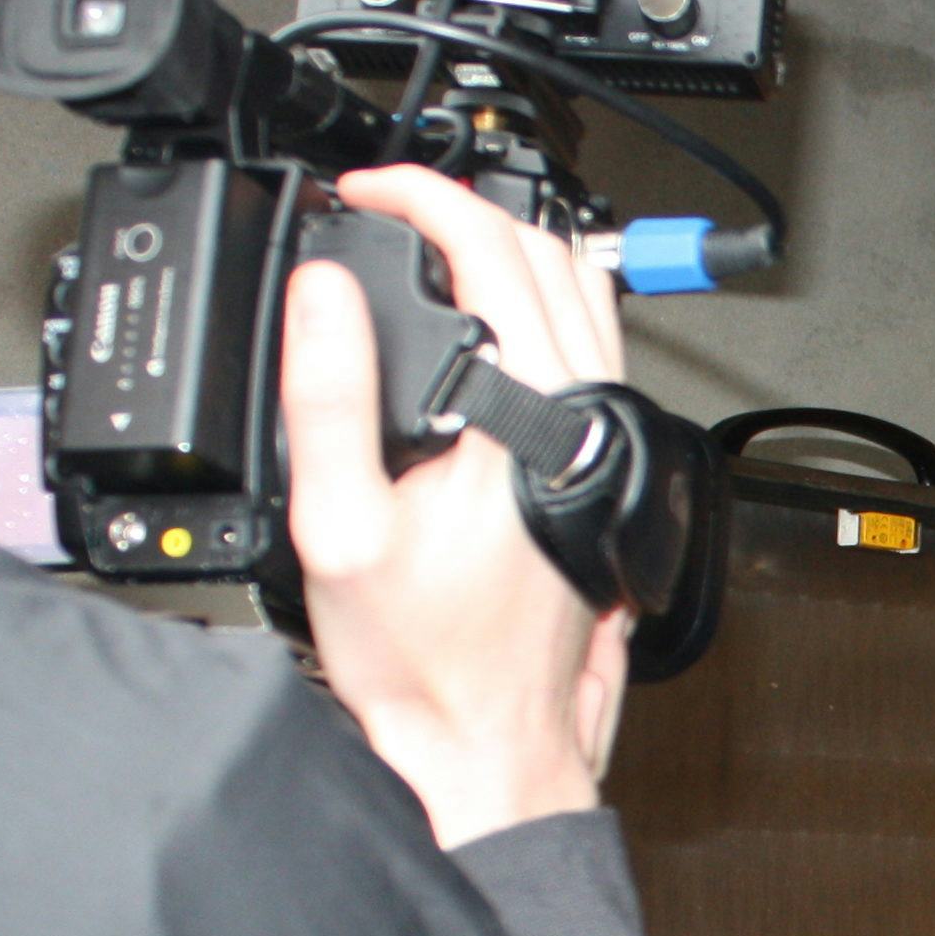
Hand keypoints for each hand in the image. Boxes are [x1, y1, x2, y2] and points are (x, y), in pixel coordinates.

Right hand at [282, 162, 632, 849]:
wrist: (486, 743)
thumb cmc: (425, 665)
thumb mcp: (338, 526)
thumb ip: (330, 396)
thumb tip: (322, 292)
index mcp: (530, 420)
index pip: (492, 254)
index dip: (420, 199)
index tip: (367, 192)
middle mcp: (590, 422)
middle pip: (549, 260)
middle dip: (466, 212)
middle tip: (391, 209)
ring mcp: (612, 445)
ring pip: (587, 302)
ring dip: (516, 253)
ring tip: (436, 246)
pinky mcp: (611, 472)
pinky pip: (595, 355)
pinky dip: (548, 309)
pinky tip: (498, 322)